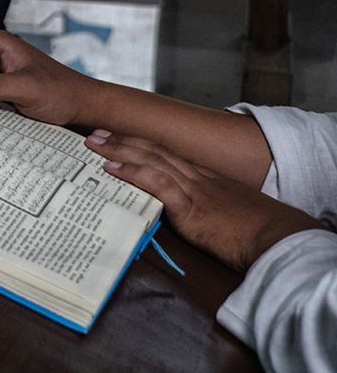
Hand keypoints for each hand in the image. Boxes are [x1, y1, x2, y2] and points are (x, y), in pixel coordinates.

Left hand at [87, 131, 321, 272]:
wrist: (277, 241)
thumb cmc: (258, 233)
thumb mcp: (231, 215)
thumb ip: (209, 211)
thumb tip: (193, 216)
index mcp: (208, 179)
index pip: (169, 154)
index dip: (143, 145)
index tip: (121, 137)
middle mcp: (198, 178)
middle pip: (155, 151)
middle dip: (124, 140)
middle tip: (96, 132)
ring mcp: (194, 189)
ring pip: (151, 160)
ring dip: (119, 150)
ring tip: (94, 143)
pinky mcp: (191, 206)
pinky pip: (156, 183)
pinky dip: (131, 172)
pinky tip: (111, 168)